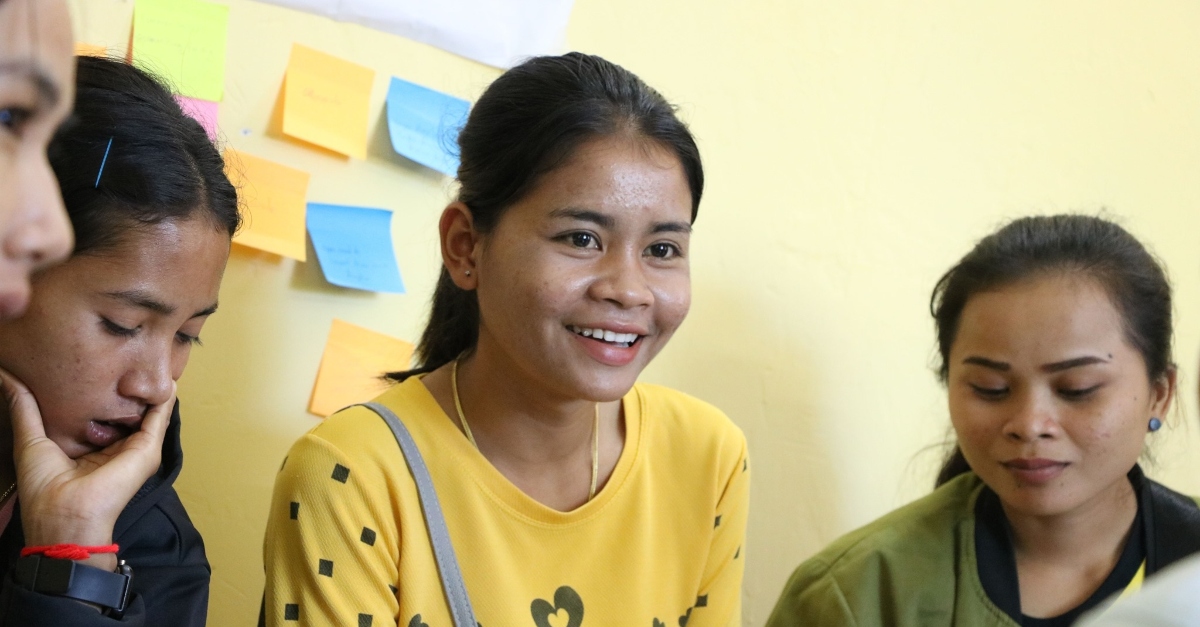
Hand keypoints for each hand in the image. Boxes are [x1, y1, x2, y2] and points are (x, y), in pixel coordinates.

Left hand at [0, 366, 174, 570]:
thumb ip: (25, 408)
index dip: (102, 393)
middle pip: (127, 413)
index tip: (100, 365)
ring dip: (150, 391)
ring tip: (154, 361)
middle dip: (130, 389)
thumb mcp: (31, 439)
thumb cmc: (45, 488)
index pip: (102, 416)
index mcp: (91, 450)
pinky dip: (165, 400)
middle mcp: (116, 449)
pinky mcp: (147, 450)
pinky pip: (159, 418)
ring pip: (146, 413)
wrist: (64, 515)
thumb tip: (6, 375)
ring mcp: (135, 450)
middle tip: (133, 356)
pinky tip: (169, 380)